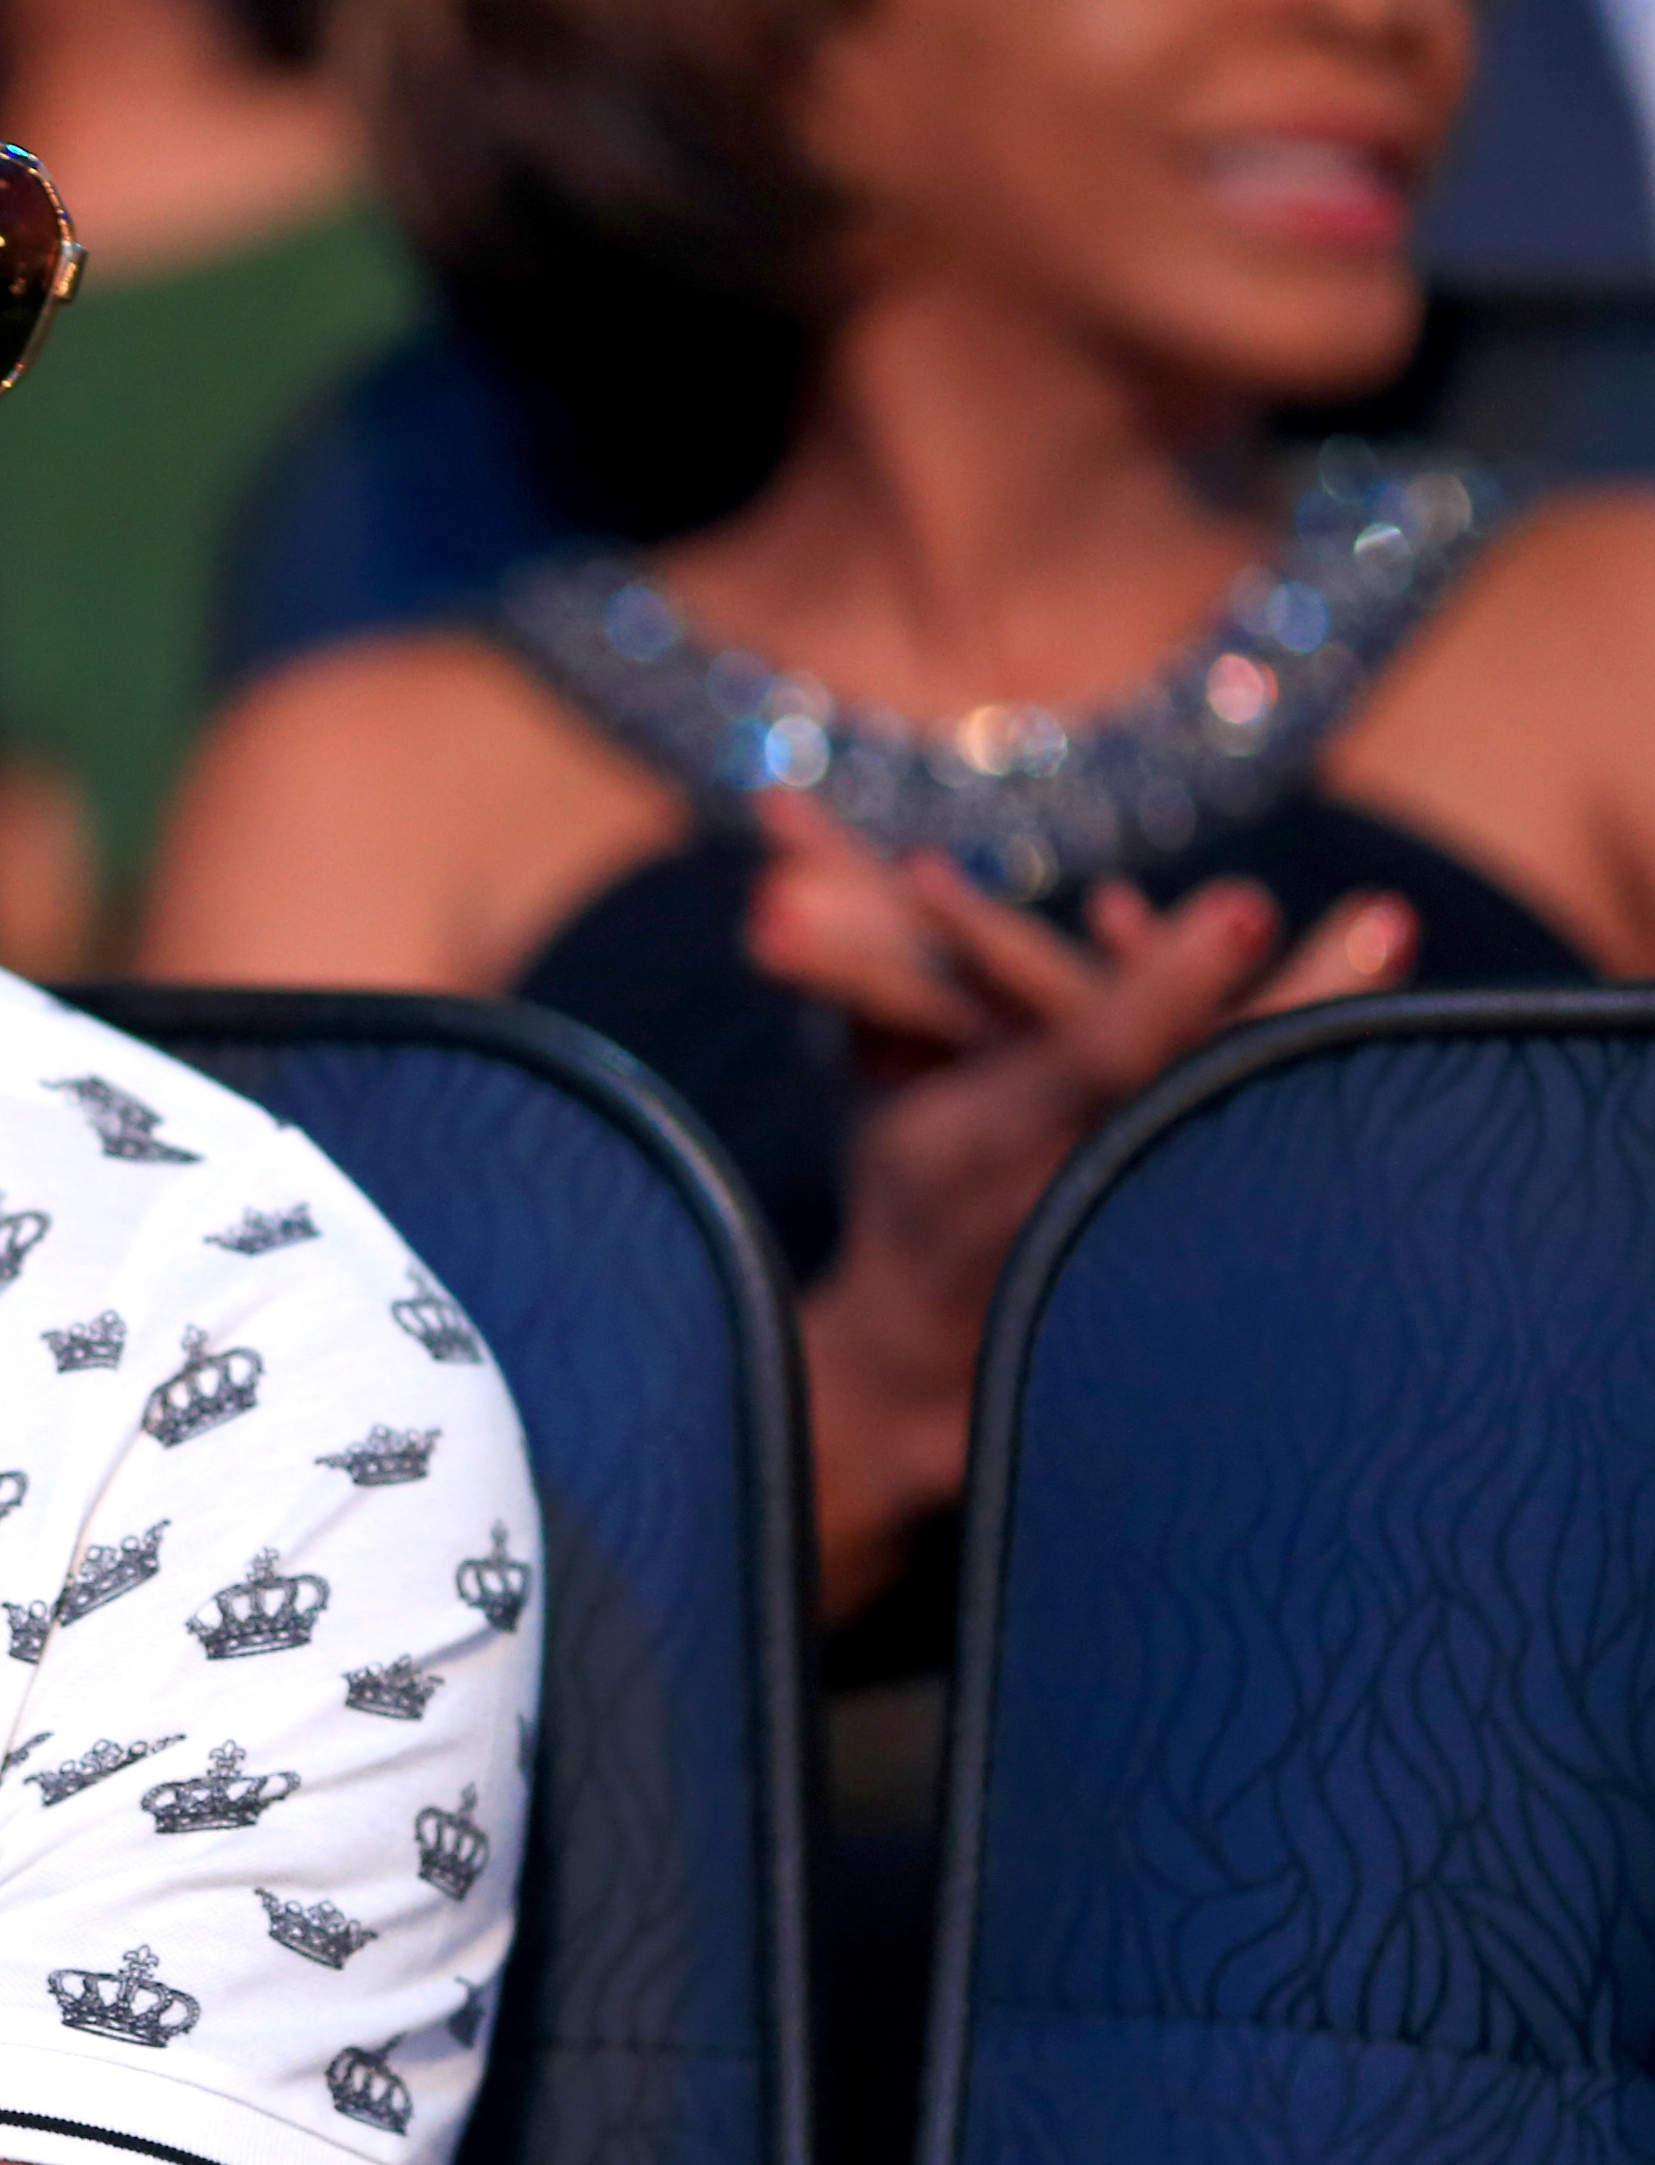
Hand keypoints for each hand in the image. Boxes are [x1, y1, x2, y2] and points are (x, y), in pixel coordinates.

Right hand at [740, 792, 1411, 1613]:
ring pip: (1260, 1110)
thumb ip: (839, 933)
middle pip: (1210, 1084)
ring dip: (1322, 1013)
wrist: (929, 1355)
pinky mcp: (1205, 1224)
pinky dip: (1267, 1048)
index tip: (1246, 906)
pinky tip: (1306, 993)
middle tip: (1384, 921)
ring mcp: (1147, 1210)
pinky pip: (1250, 1123)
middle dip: (1306, 1002)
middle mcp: (1078, 1181)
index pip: (1095, 1061)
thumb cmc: (895, 1177)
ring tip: (1381, 931)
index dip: (1167, 987)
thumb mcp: (860, 1058)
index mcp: (986, 1147)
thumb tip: (779, 808)